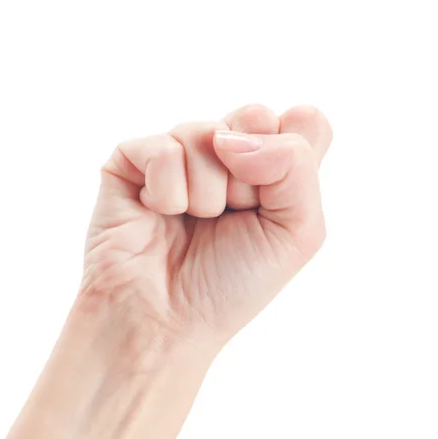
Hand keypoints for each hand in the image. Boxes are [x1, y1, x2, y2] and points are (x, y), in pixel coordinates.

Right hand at [82, 104, 331, 347]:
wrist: (165, 322)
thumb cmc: (231, 284)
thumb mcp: (297, 232)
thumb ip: (296, 166)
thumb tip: (233, 137)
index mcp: (269, 169)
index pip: (304, 120)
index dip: (292, 155)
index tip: (271, 200)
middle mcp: (226, 154)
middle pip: (257, 116)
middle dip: (249, 177)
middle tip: (232, 213)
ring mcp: (180, 154)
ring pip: (207, 132)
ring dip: (207, 194)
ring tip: (193, 221)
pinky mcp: (133, 160)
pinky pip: (162, 149)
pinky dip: (167, 194)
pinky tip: (159, 214)